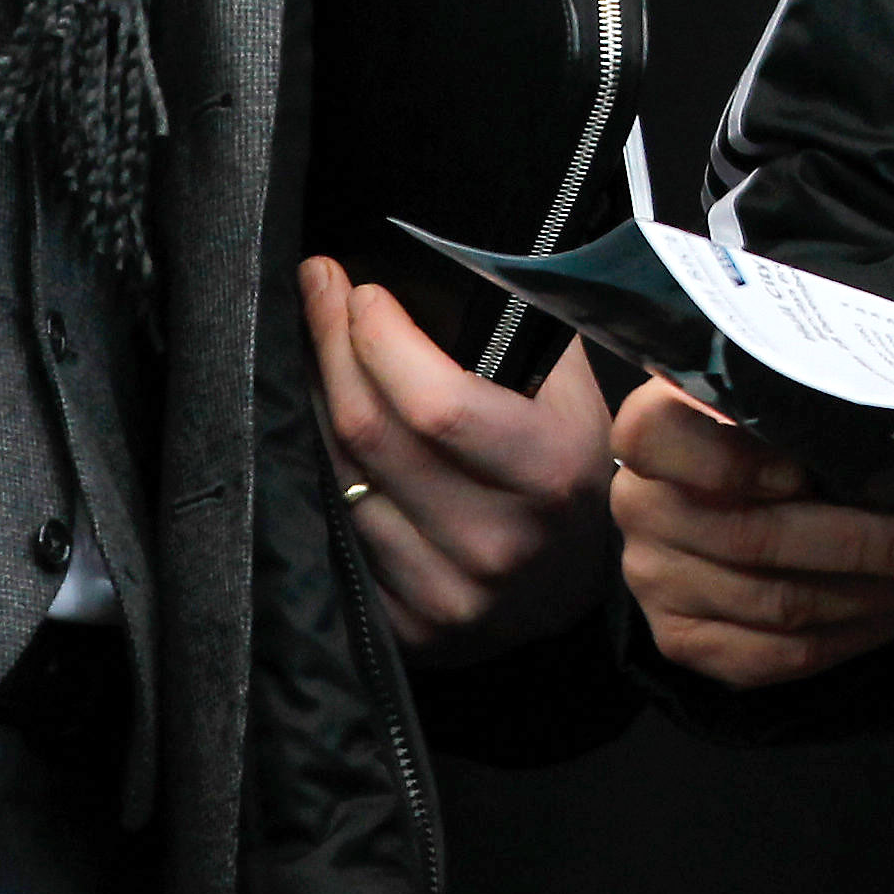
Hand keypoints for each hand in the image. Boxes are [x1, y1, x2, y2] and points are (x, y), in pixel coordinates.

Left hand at [302, 257, 615, 659]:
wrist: (578, 586)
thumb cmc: (571, 465)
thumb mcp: (574, 393)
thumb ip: (521, 331)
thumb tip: (442, 264)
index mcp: (549, 472)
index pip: (438, 403)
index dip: (381, 339)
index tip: (360, 289)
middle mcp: (498, 541)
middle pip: (372, 433)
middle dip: (332, 345)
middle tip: (318, 290)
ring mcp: (448, 593)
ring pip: (341, 480)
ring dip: (316, 403)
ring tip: (318, 351)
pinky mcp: (407, 629)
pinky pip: (338, 534)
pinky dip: (322, 472)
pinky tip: (323, 430)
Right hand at [611, 375, 893, 687]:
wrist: (721, 493)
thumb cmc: (770, 429)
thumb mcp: (776, 397)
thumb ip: (808, 405)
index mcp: (653, 431)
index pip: (662, 440)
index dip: (733, 462)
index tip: (804, 472)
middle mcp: (642, 507)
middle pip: (750, 538)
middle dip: (861, 545)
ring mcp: (656, 581)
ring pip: (777, 605)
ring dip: (877, 596)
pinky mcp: (683, 640)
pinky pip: (775, 657)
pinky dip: (854, 636)